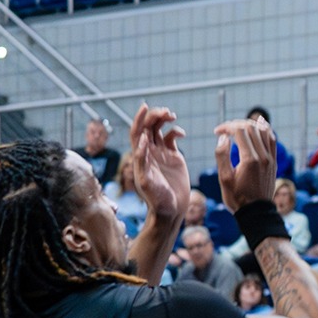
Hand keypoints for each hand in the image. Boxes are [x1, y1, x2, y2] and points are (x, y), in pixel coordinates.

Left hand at [128, 104, 190, 222]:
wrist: (170, 210)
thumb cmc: (157, 199)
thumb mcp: (146, 181)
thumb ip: (142, 161)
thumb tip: (142, 139)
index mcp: (140, 156)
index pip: (137, 132)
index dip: (139, 118)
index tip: (146, 107)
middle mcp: (149, 152)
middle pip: (148, 127)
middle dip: (155, 116)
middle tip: (165, 112)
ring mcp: (161, 153)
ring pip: (159, 129)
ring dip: (164, 119)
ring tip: (171, 115)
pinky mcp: (174, 157)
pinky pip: (172, 138)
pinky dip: (176, 131)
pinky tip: (181, 133)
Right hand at [213, 117, 277, 210]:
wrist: (256, 212)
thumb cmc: (237, 198)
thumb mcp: (224, 179)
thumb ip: (222, 156)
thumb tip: (223, 137)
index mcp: (249, 160)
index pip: (239, 131)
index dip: (226, 127)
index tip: (217, 131)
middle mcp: (263, 157)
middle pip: (251, 128)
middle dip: (236, 124)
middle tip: (225, 129)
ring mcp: (271, 159)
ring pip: (263, 131)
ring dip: (250, 125)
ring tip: (237, 127)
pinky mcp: (274, 162)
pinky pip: (272, 139)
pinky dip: (264, 130)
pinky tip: (257, 127)